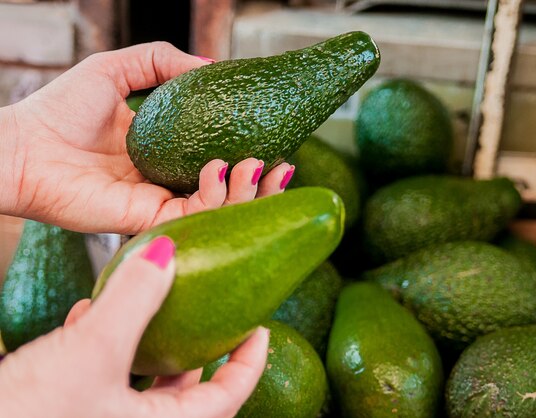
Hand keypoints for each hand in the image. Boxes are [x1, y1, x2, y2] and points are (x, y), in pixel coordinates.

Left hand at [0, 42, 293, 233]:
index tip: (274, 143)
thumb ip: (162, 61)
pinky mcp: (147, 221)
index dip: (250, 157)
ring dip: (246, 191)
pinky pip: (194, 217)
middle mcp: (166, 182)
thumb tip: (212, 65)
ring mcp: (158, 204)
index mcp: (164, 153)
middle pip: (227, 193)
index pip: (219, 161)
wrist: (20, 146)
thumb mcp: (116, 68)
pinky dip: (214, 198)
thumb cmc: (58, 108)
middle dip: (260, 184)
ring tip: (255, 165)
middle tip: (281, 165)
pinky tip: (218, 169)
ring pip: (219, 211)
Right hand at [0, 236, 268, 417]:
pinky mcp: (73, 410)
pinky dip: (103, 345)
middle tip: (206, 303)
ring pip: (141, 376)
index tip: (260, 325)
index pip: (229, 395)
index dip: (250, 359)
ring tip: (142, 300)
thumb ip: (133, 298)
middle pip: (187, 385)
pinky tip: (87, 315)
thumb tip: (167, 251)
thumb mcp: (92, 350)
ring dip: (142, 336)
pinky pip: (103, 377)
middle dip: (194, 339)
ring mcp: (105, 417)